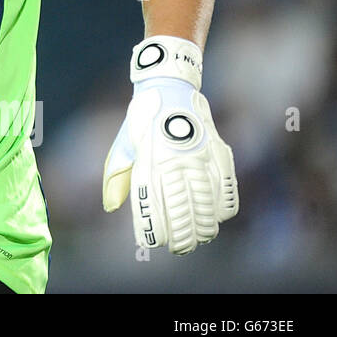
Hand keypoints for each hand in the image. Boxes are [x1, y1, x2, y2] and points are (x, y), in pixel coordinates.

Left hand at [102, 36, 238, 253]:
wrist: (169, 88)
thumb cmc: (142, 121)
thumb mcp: (124, 146)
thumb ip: (117, 177)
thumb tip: (110, 206)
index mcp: (147, 160)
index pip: (152, 205)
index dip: (155, 229)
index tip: (156, 243)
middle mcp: (174, 162)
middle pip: (182, 211)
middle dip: (183, 236)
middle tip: (181, 248)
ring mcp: (199, 158)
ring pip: (206, 204)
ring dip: (204, 226)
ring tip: (200, 237)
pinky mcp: (218, 153)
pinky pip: (226, 189)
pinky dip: (222, 208)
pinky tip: (217, 217)